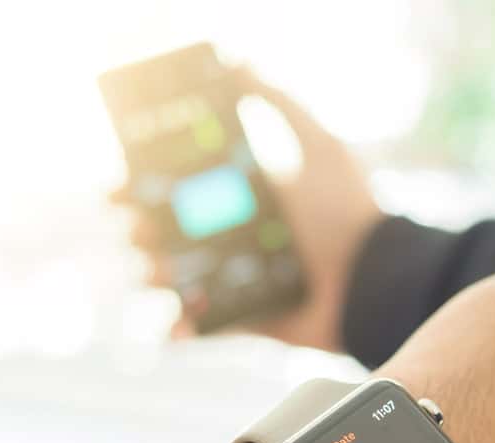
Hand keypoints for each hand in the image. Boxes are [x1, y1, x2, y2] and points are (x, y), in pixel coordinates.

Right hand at [114, 67, 380, 348]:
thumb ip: (280, 105)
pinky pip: (205, 325)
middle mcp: (233, 237)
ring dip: (154, 275)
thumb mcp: (318, 147)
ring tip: (161, 271)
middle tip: (142, 229)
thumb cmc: (349, 211)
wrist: (376, 277)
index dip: (139, 187)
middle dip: (140, 231)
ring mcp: (237, 280)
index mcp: (240, 196)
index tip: (119, 187)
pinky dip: (181, 327)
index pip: (176, 188)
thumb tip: (238, 62)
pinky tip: (174, 327)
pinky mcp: (249, 318)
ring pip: (173, 279)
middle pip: (162, 233)